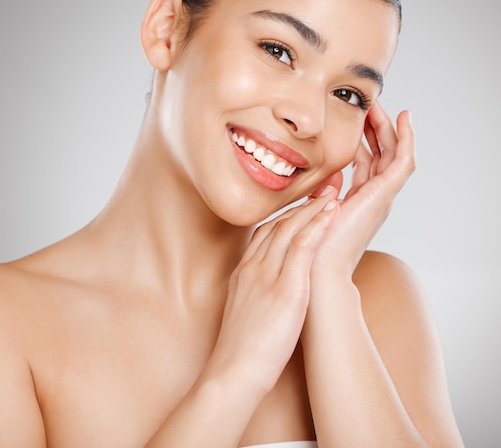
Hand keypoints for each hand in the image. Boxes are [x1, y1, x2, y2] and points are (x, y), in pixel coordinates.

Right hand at [203, 191, 337, 395]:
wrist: (232, 372)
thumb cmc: (239, 352)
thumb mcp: (244, 314)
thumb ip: (256, 296)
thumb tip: (271, 296)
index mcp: (243, 273)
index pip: (264, 233)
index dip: (285, 217)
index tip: (302, 207)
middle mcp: (252, 268)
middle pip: (277, 225)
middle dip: (301, 206)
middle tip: (321, 190)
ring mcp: (267, 276)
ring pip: (290, 229)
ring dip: (313, 208)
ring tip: (332, 195)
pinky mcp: (285, 288)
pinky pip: (302, 246)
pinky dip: (318, 225)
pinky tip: (332, 213)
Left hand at [309, 103, 415, 277]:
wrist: (318, 267)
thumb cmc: (311, 244)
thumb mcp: (314, 208)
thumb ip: (322, 191)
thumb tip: (325, 177)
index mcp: (358, 200)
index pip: (366, 161)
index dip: (363, 139)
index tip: (354, 118)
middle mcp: (374, 197)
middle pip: (382, 154)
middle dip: (376, 127)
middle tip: (368, 103)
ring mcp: (382, 197)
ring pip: (394, 154)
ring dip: (388, 127)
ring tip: (379, 104)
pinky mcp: (384, 195)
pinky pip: (403, 161)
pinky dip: (406, 139)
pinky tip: (403, 119)